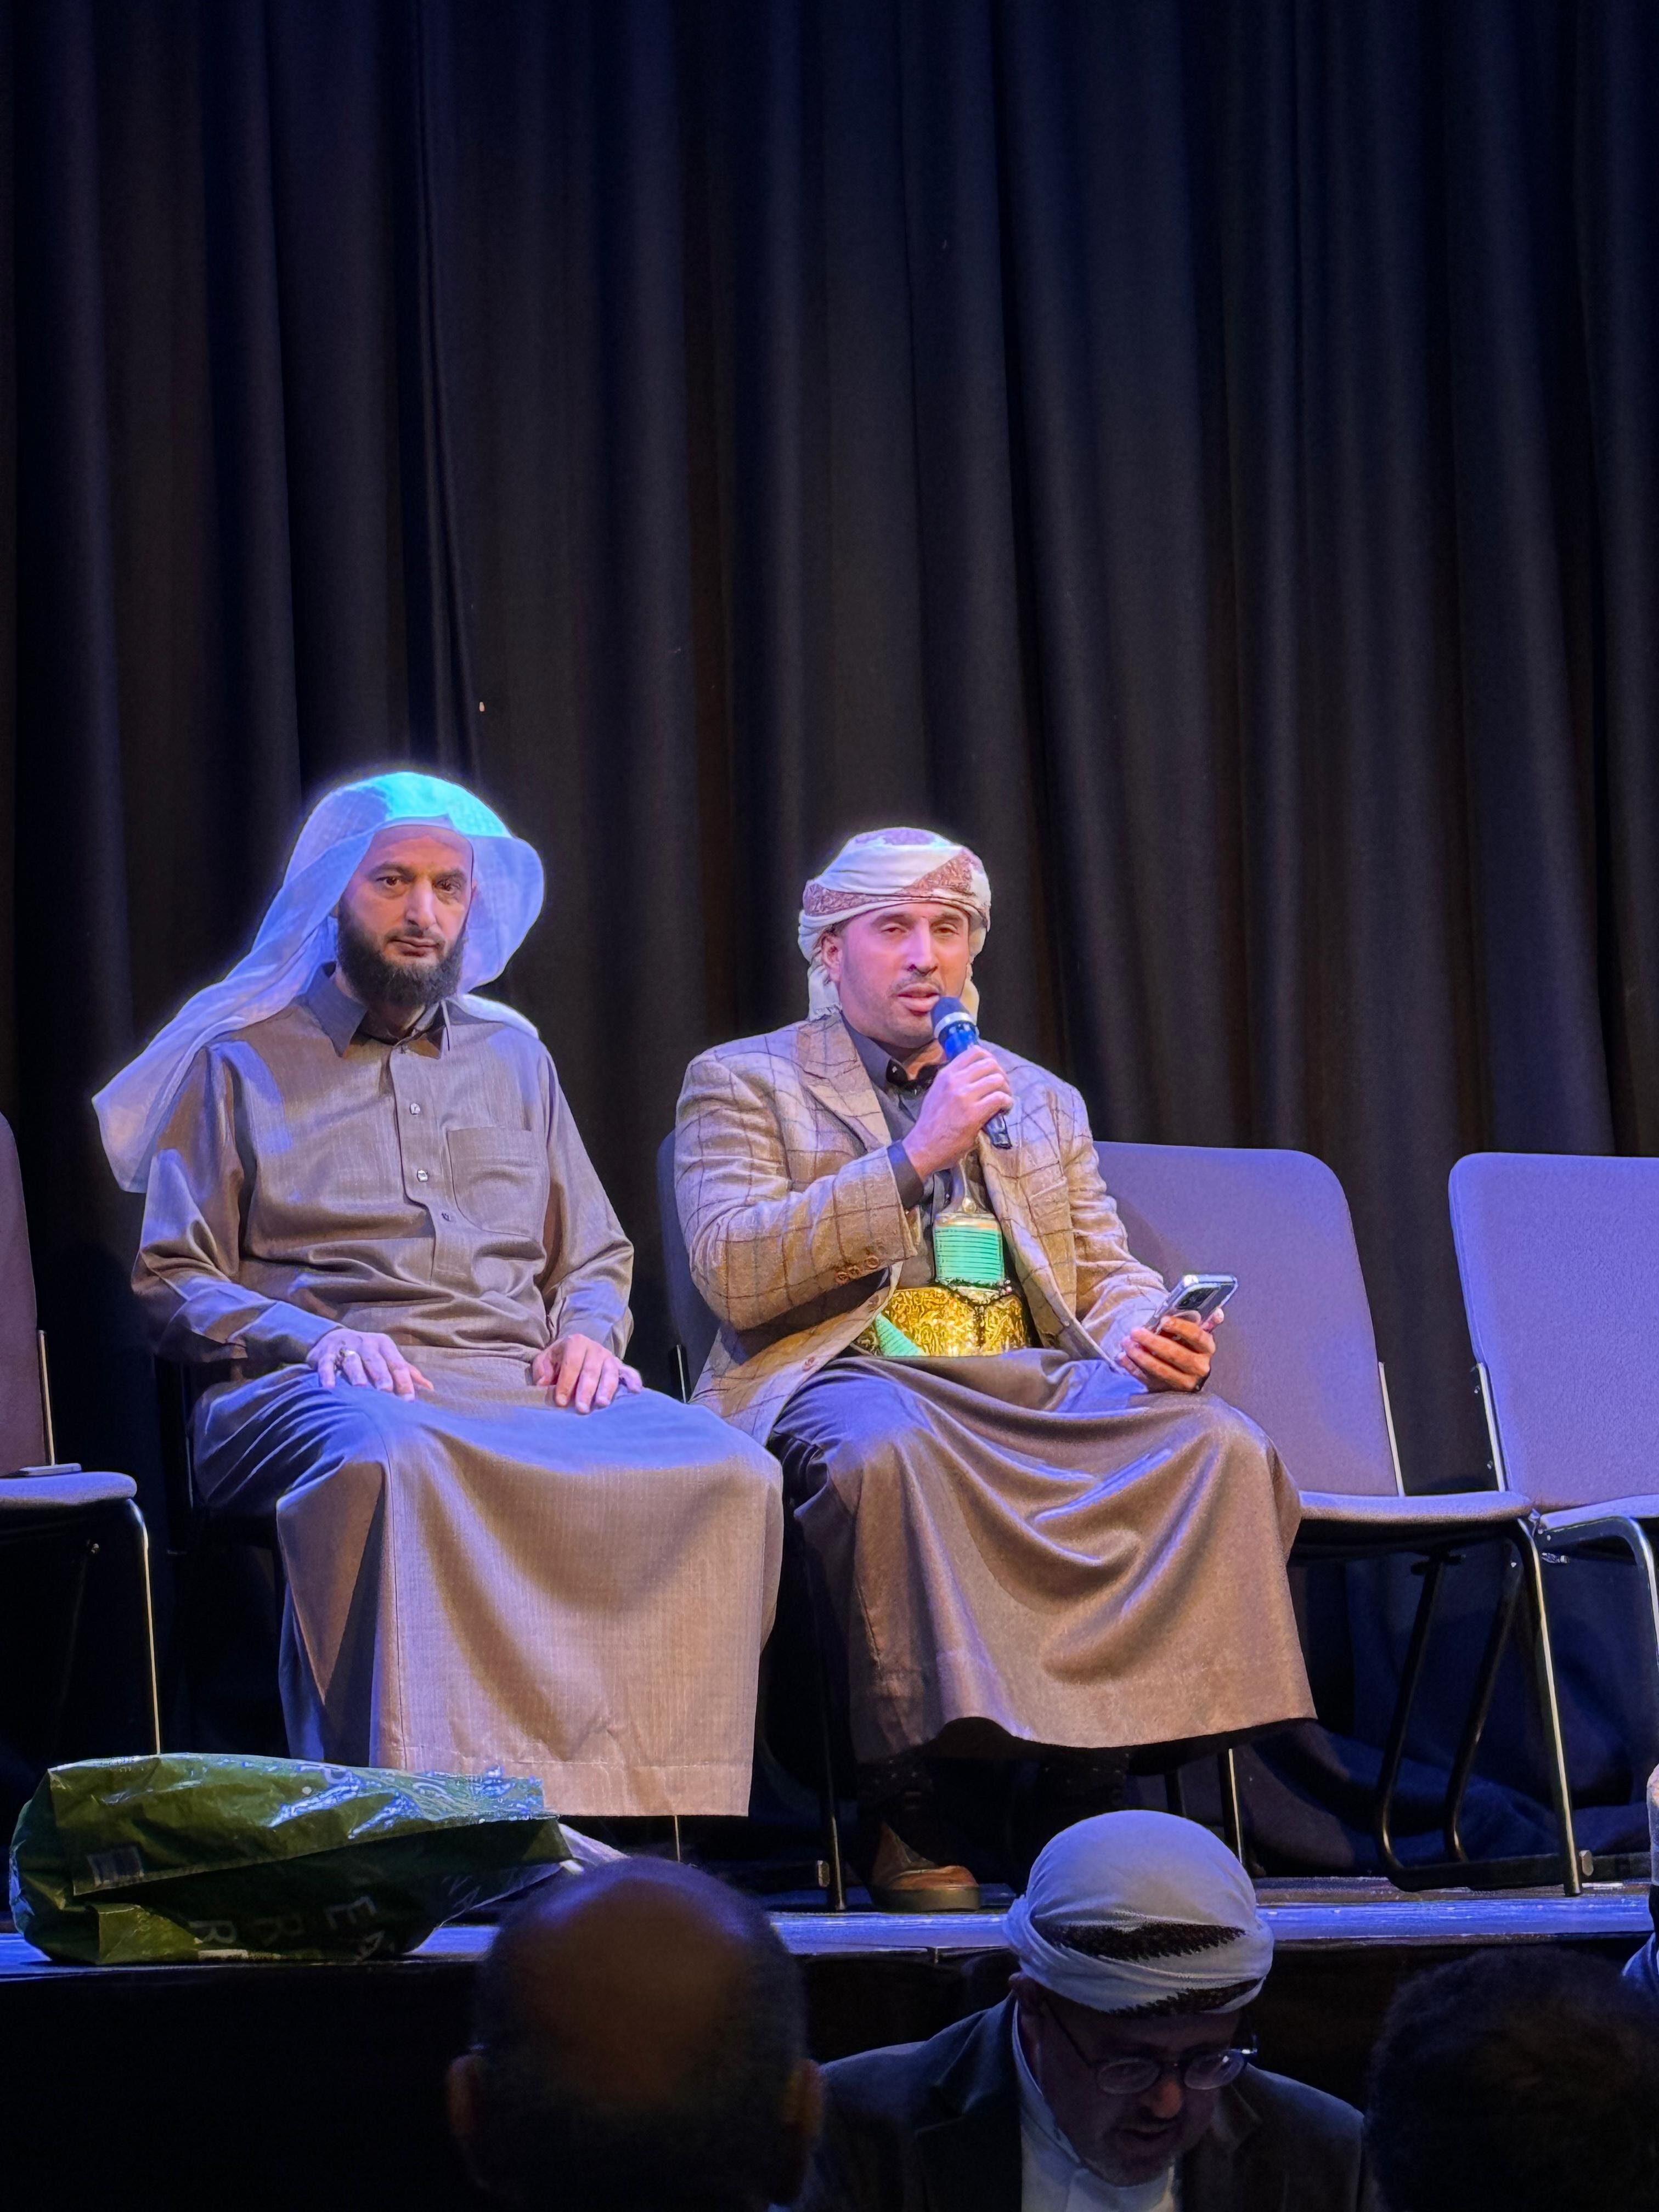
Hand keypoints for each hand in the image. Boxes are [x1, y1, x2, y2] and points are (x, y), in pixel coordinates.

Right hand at [309, 1328, 432, 1397]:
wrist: (334, 1337)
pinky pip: (327, 1364)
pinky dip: (327, 1374)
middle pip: (376, 1361)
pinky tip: (330, 1387)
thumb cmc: (368, 1353)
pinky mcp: (326, 1353)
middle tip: (386, 1391)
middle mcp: (366, 1344)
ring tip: (359, 1387)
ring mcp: (346, 1347)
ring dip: (356, 1374)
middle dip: (381, 1376)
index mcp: (384, 1345)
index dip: (404, 1381)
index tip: (409, 1400)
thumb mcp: (387, 1357)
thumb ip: (407, 1372)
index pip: (397, 1364)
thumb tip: (430, 1388)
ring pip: (352, 1361)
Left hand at [533, 1333, 643, 1412]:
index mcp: (575, 1343)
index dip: (566, 1383)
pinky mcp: (619, 1365)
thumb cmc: (559, 1358)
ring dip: (606, 1389)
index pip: (571, 1364)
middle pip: (591, 1370)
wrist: (576, 1349)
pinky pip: (628, 1371)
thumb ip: (542, 1369)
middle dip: (586, 1390)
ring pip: (609, 1372)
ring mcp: (608, 1357)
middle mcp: (594, 1348)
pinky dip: (633, 1379)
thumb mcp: (545, 1359)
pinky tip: (636, 1390)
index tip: (561, 1401)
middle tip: (582, 1409)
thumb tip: (543, 1383)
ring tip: (602, 1404)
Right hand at [901, 1047, 1014, 1178]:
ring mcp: (965, 1096)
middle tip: (1002, 1088)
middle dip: (1001, 1074)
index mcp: (946, 1074)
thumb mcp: (936, 1092)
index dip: (990, 1058)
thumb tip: (972, 1075)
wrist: (924, 1146)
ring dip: (1006, 1089)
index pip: (974, 1051)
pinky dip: (1007, 1103)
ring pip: (997, 1079)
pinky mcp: (974, 1113)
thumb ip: (952, 1082)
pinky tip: (1004, 1109)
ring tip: (1004, 1100)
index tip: (993, 1070)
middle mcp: (955, 1080)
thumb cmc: (931, 1123)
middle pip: (990, 1064)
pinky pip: (999, 1098)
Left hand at [1120, 1310, 1221, 1393]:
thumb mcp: (1195, 1335)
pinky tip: (1122, 1357)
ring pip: (1161, 1370)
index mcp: (1207, 1349)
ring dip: (1140, 1355)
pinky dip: (1133, 1368)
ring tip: (1126, 1343)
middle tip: (1135, 1331)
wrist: (1184, 1373)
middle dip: (1153, 1342)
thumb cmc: (1187, 1346)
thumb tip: (1218, 1313)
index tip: (1163, 1320)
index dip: (1180, 1327)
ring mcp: (1184, 1382)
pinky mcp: (1167, 1391)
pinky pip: (1148, 1380)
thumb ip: (1202, 1322)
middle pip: (1176, 1354)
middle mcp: (1199, 1367)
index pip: (1197, 1336)